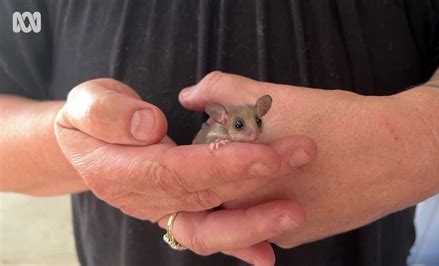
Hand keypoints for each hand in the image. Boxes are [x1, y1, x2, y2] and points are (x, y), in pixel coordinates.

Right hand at [55, 78, 316, 264]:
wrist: (86, 146)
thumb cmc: (91, 117)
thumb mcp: (88, 103)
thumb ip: (111, 115)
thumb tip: (151, 128)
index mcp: (120, 171)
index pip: (177, 169)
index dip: (222, 164)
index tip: (264, 155)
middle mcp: (144, 200)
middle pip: (203, 195)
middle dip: (254, 180)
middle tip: (300, 156)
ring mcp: (163, 211)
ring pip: (208, 228)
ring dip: (253, 223)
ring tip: (294, 213)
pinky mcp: (178, 213)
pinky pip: (208, 234)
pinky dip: (238, 245)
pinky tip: (267, 254)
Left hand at [179, 72, 438, 248]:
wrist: (396, 155)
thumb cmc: (335, 123)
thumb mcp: (275, 98)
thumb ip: (222, 91)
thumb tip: (188, 96)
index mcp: (236, 175)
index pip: (197, 165)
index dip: (207, 143)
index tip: (224, 127)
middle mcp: (248, 209)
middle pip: (217, 189)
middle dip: (224, 166)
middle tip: (249, 142)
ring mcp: (272, 227)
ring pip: (243, 208)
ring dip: (248, 185)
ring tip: (273, 160)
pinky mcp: (297, 236)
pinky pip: (268, 220)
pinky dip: (270, 201)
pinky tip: (292, 180)